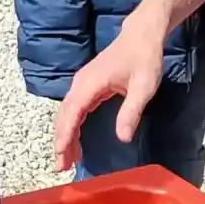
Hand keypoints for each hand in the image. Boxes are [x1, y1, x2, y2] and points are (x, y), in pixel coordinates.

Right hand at [53, 14, 164, 170]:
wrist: (141, 35)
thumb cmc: (144, 59)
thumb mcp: (143, 86)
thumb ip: (131, 111)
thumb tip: (122, 138)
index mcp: (91, 84)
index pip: (72, 113)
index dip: (65, 135)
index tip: (60, 153)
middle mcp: (81, 84)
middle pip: (64, 116)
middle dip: (61, 141)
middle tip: (61, 167)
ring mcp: (82, 85)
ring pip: (67, 114)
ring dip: (64, 136)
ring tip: (66, 160)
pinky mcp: (87, 87)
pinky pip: (74, 110)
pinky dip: (71, 127)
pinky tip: (75, 142)